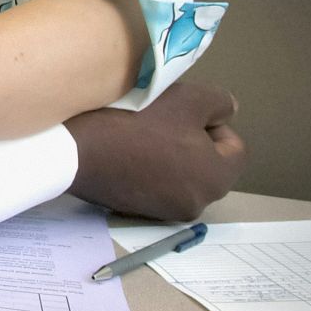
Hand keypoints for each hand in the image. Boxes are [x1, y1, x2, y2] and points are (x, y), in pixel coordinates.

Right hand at [64, 81, 247, 220]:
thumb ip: (219, 102)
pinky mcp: (138, 211)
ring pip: (181, 174)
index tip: (179, 111)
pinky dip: (148, 169)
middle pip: (208, 163)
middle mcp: (198, 203)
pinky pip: (156, 185)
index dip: (211, 122)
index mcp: (217, 179)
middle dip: (191, 140)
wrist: (75, 150)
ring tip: (140, 135)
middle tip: (160, 120)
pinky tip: (126, 152)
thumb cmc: (137, 122)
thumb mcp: (186, 98)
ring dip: (170, 155)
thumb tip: (224, 113)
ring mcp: (166, 212)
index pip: (235, 147)